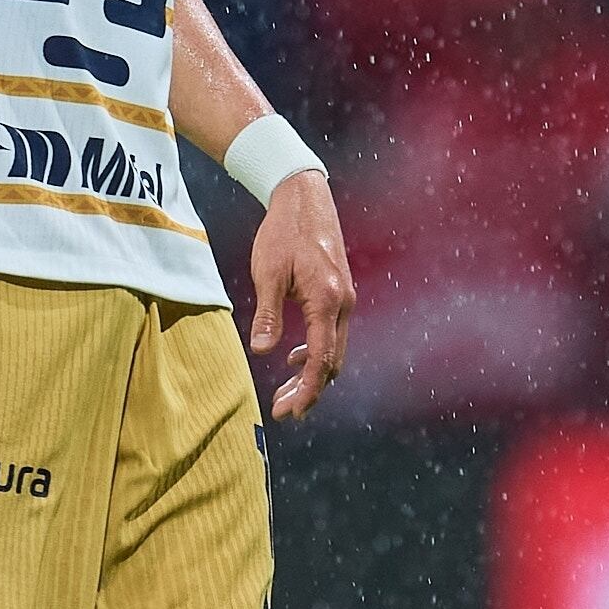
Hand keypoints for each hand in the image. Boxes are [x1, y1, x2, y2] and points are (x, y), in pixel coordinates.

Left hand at [246, 170, 354, 421]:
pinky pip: (334, 333)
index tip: (289, 412)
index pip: (321, 359)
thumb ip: (267, 314)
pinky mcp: (341, 293)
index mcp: (327, 300)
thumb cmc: (282, 231)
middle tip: (282, 410)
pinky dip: (317, 352)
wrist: (304, 197)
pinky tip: (294, 357)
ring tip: (286, 392)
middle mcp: (344, 303)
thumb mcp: (267, 273)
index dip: (306, 390)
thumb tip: (263, 351)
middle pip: (332, 361)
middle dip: (309, 390)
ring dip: (313, 374)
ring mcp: (346, 298)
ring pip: (335, 349)